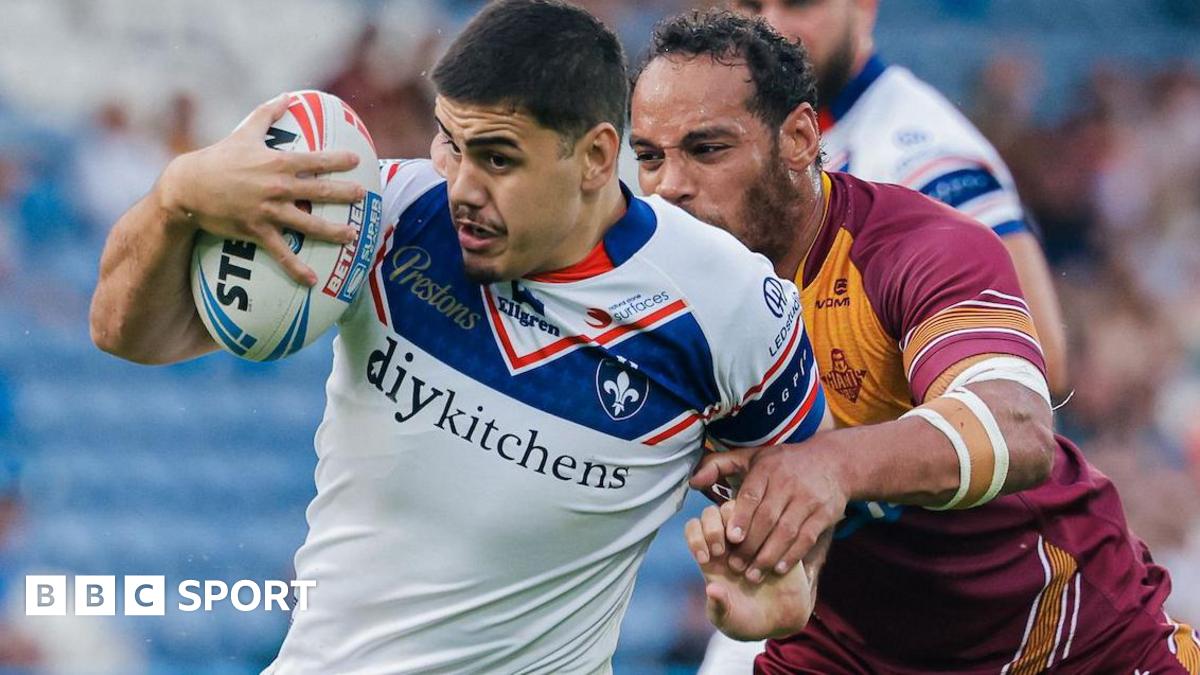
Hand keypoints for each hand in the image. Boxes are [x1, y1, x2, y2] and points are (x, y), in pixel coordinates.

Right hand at [158, 93, 365, 284]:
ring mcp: (268, 211)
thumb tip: (288, 96)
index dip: (337, 160)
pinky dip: (296, 268)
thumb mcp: (244, 132)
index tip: (357, 160)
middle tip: (363, 196)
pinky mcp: (256, 231)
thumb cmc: (218, 158)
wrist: (189, 187)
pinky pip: (281, 252)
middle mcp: (277, 187)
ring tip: (353, 236)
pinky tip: (312, 281)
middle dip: (345, 194)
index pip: (315, 160)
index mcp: (277, 162)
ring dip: (332, 232)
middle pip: (319, 191)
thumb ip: (268, 114)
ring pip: (307, 224)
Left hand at [685, 501, 815, 640]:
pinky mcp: (778, 539)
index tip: (704, 560)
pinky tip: (771, 565)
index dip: (695, 537)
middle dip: (713, 528)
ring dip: (741, 530)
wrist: (780, 623)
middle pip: (714, 511)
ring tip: (747, 563)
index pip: (694, 527)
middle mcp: (731, 542)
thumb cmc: (747, 621)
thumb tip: (712, 589)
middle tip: (721, 552)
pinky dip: (770, 536)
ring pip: (742, 509)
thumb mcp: (727, 619)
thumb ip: (718, 606)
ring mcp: (755, 537)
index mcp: (712, 556)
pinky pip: (773, 520)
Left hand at [690, 435, 848, 580]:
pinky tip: (778, 570)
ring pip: (787, 531)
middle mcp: (788, 483)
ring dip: (769, 556)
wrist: (832, 461)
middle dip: (751, 545)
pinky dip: (793, 556)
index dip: (741, 517)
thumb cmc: (781, 464)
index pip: (752, 495)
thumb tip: (693, 481)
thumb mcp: (751, 457)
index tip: (730, 538)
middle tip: (735, 567)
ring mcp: (809, 498)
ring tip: (753, 575)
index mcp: (766, 469)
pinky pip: (807, 538)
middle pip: (768, 518)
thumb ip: (718, 466)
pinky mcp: (825, 513)